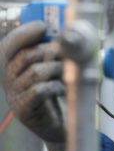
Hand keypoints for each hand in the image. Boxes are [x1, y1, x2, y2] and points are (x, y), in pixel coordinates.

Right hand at [0, 21, 65, 142]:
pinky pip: (39, 91)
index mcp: (13, 66)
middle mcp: (9, 80)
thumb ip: (54, 50)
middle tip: (65, 50)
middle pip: (24, 56)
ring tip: (66, 71)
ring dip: (55, 68)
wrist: (62, 124)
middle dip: (48, 49)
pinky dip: (55, 86)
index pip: (9, 45)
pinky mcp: (24, 110)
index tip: (44, 26)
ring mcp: (14, 96)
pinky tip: (62, 88)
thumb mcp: (55, 66)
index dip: (24, 33)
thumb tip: (64, 32)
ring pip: (34, 72)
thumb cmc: (59, 92)